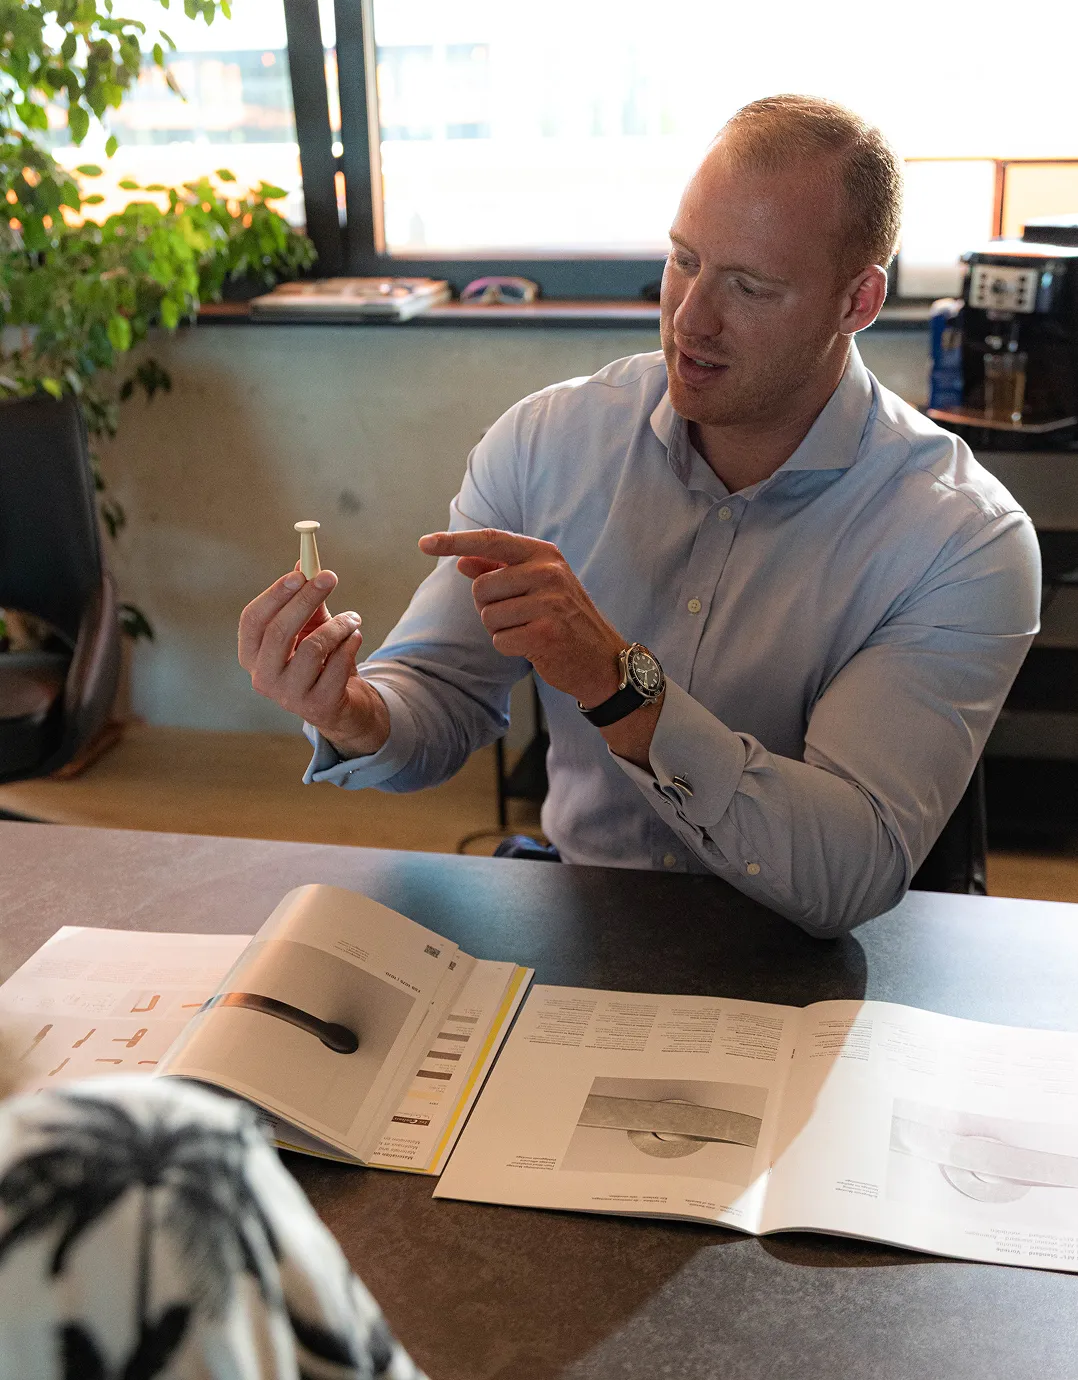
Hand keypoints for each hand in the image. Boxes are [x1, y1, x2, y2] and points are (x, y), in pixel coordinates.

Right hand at [238, 569, 389, 757]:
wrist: (342, 704)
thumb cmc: (319, 659)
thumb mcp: (309, 626)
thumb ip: (304, 598)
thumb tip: (304, 561)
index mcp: (251, 654)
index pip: (253, 620)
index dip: (275, 594)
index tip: (300, 573)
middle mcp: (263, 678)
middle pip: (279, 631)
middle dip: (306, 599)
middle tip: (329, 577)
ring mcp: (288, 696)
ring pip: (313, 648)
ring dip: (338, 625)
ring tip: (353, 619)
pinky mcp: (317, 707)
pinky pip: (337, 666)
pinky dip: (350, 645)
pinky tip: (356, 638)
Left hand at [417, 528, 625, 706]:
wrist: (602, 660)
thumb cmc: (565, 619)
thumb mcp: (538, 586)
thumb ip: (499, 570)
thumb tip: (461, 561)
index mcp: (544, 554)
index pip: (490, 540)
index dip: (454, 542)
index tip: (424, 543)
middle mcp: (547, 572)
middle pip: (481, 587)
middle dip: (490, 608)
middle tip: (521, 616)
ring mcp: (548, 602)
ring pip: (488, 617)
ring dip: (502, 630)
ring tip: (531, 630)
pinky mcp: (545, 633)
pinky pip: (499, 640)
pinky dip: (510, 648)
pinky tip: (535, 646)